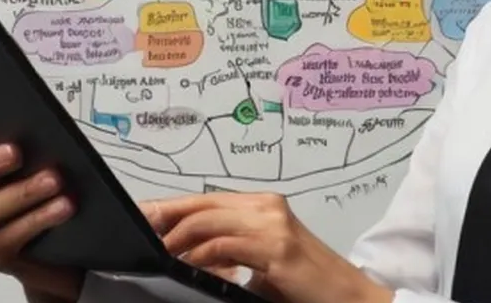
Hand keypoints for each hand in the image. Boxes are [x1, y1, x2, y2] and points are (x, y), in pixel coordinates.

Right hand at [0, 141, 84, 301]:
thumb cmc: (52, 194)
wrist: (70, 247)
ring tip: (54, 180)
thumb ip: (26, 149)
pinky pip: (7, 240)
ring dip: (20, 193)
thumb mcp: (39, 165)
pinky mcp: (2, 257)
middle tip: (16, 152)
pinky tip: (62, 207)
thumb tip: (31, 129)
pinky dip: (36, 220)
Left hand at [147, 192, 393, 302]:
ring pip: (210, 221)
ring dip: (178, 238)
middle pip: (203, 204)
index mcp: (263, 205)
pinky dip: (200, 255)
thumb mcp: (260, 260)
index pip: (206, 198)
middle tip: (141, 232)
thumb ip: (230, 251)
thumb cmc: (304, 282)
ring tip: (159, 253)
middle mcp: (267, 206)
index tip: (144, 216)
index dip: (172, 207)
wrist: (348, 296)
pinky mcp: (278, 248)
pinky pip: (225, 246)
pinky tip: (186, 266)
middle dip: (166, 218)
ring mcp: (273, 225)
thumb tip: (191, 253)